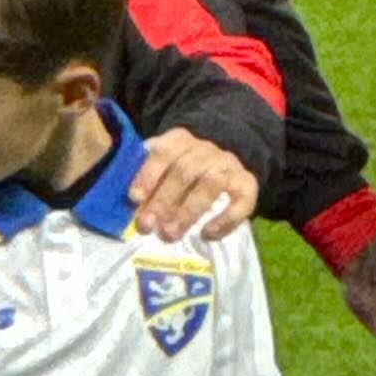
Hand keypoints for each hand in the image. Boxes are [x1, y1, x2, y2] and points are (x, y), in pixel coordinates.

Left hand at [132, 130, 257, 240]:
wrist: (221, 163)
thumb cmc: (181, 171)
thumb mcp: (162, 164)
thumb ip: (146, 177)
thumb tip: (128, 206)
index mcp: (181, 140)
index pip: (164, 152)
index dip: (149, 174)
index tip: (134, 199)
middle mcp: (207, 150)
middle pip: (186, 170)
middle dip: (164, 200)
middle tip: (147, 226)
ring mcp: (229, 165)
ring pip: (211, 184)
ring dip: (188, 211)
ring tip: (170, 234)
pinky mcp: (248, 184)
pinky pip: (242, 201)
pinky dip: (225, 219)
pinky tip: (208, 234)